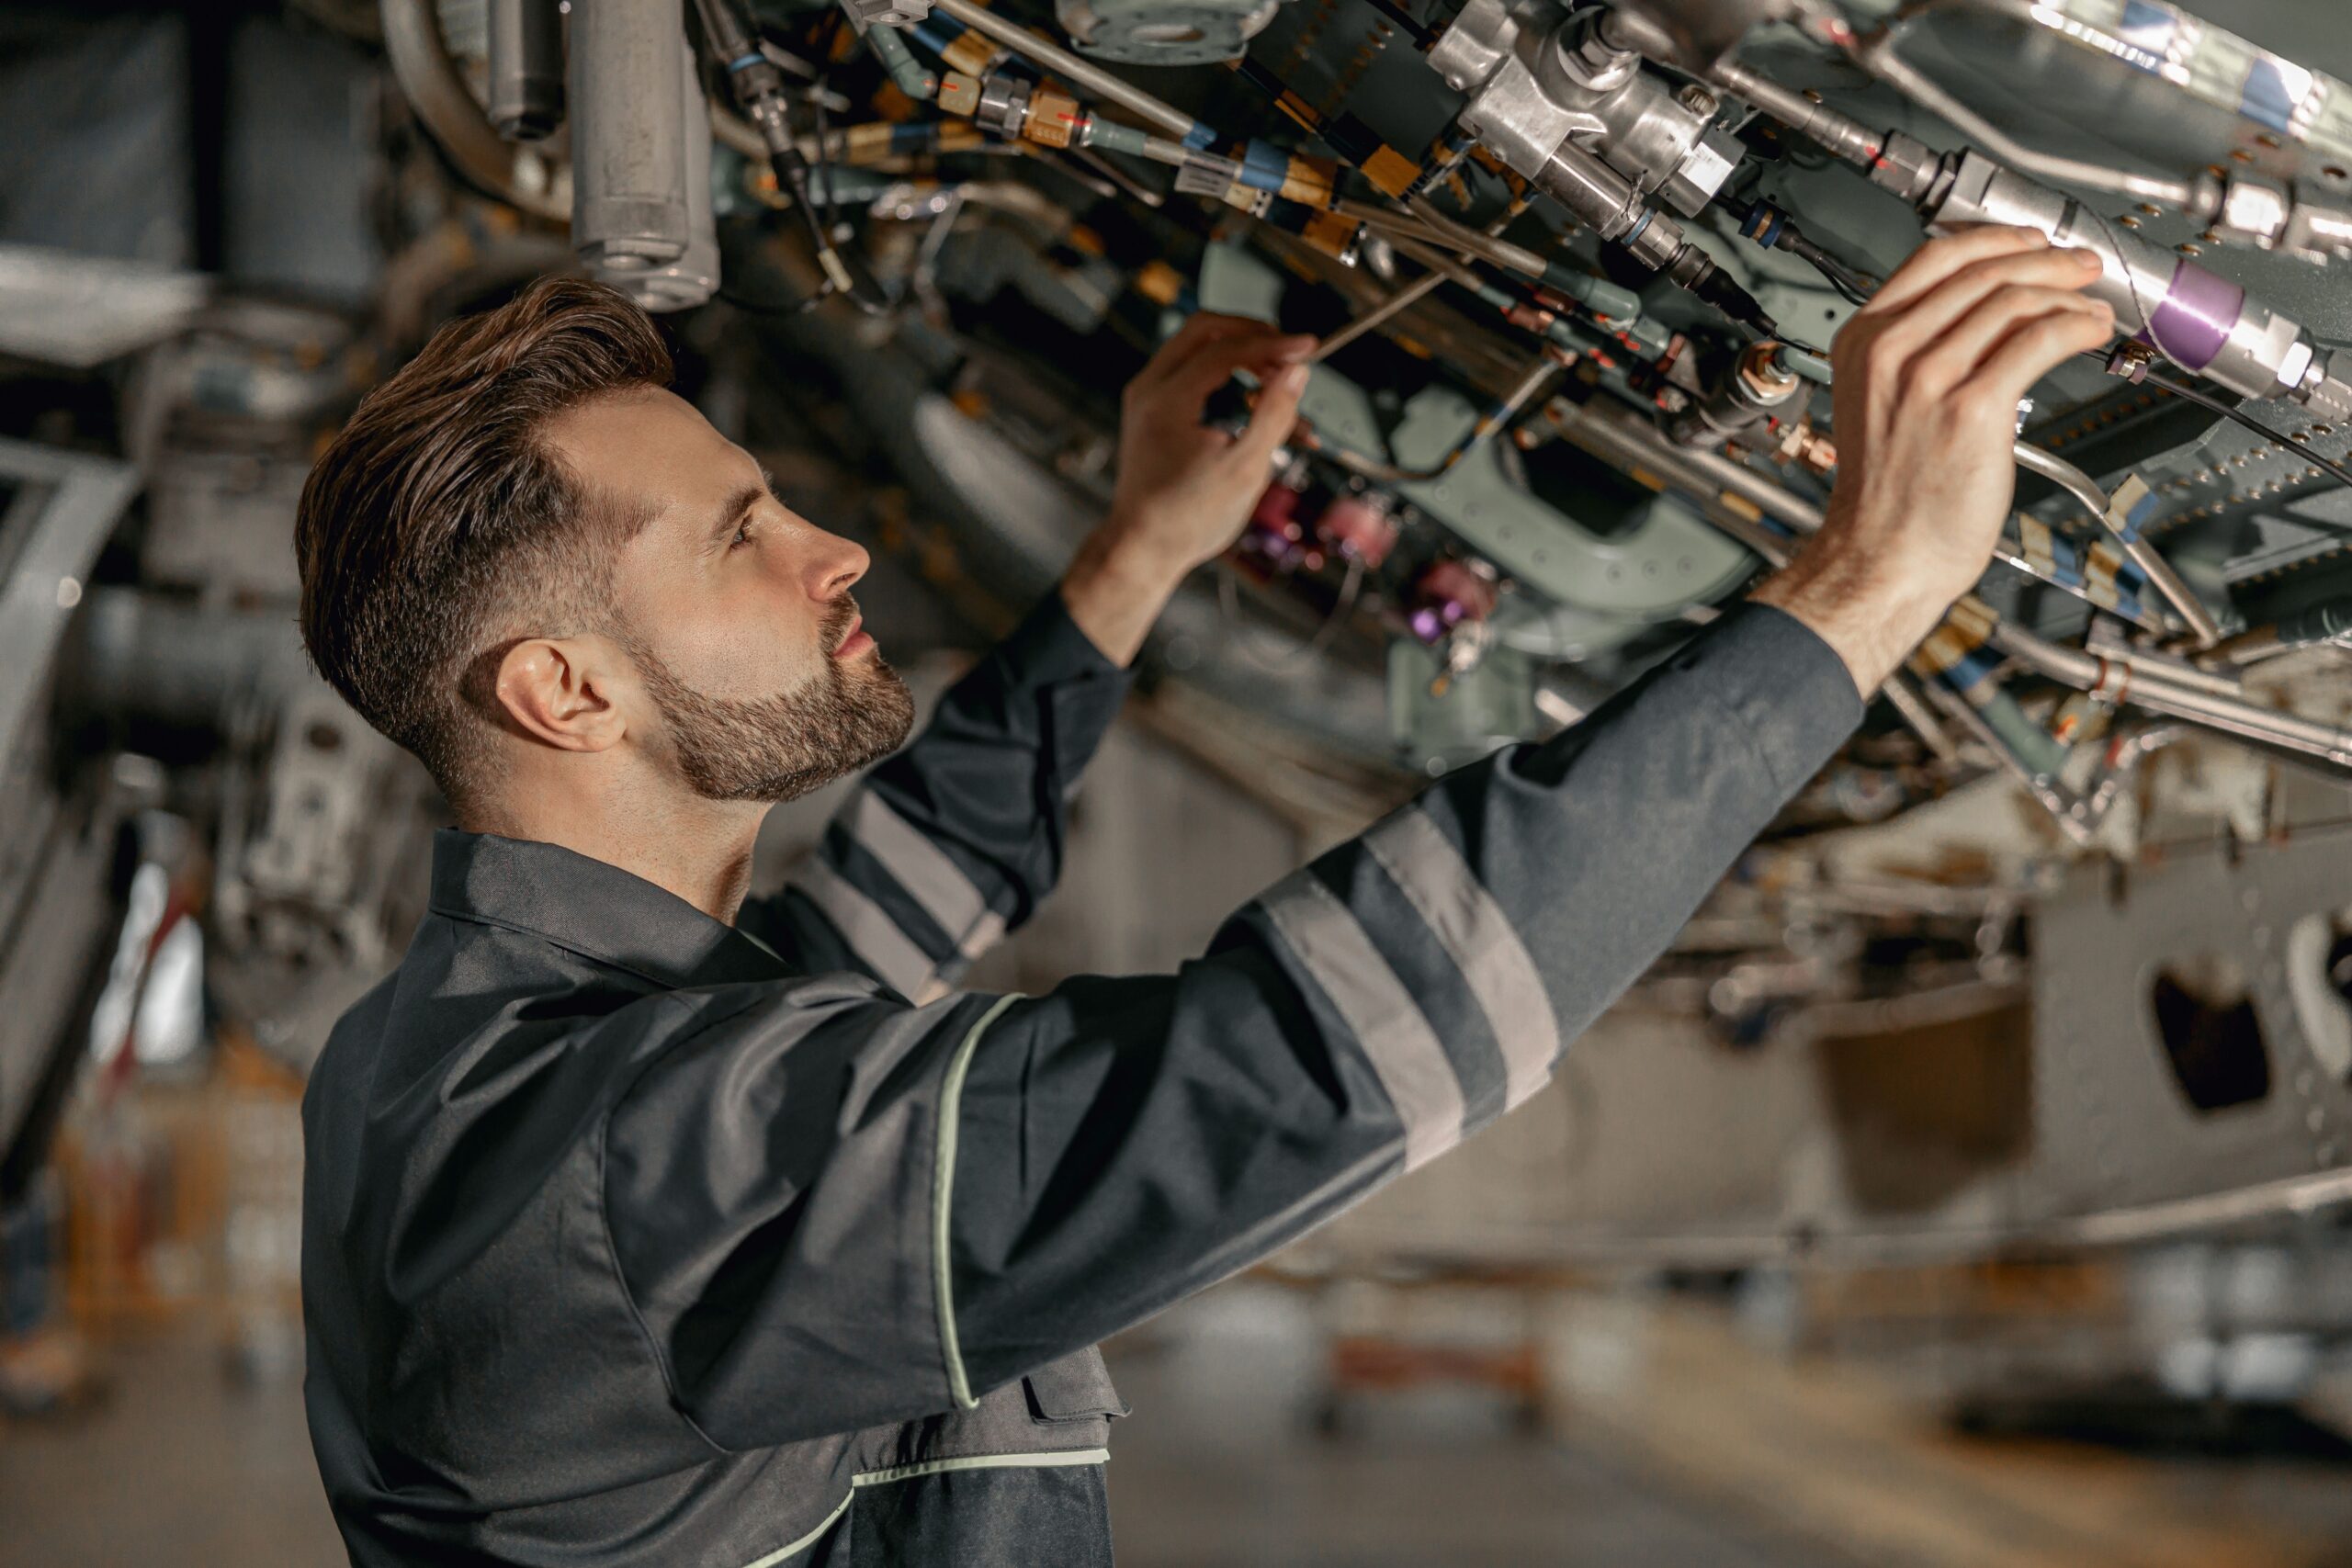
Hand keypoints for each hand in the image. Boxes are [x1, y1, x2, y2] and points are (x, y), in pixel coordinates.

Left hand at [1061, 313, 1314, 663]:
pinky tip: (1262, 411)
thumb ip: (1274, 415)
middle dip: (1254, 336)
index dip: (1273, 344)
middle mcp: (1149, 388)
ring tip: (1282, 392)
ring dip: (1244, 359)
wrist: (1142, 548)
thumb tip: (1297, 371)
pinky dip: (1229, 381)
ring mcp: (1147, 396)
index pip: (1226, 348)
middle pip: (1207, 329)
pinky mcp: (1154, 408)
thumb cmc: (1188, 518)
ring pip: (1200, 348)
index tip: (1310, 347)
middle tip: (1291, 355)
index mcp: (1166, 400)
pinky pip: (1194, 375)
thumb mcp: (1245, 469)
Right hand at [1753, 226, 2115, 693]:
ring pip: (2014, 301)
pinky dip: (2075, 326)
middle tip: (2079, 265)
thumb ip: (1913, 353)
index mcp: (1863, 342)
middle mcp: (1892, 352)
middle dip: (2045, 260)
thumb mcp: (1877, 402)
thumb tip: (1982, 313)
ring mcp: (1929, 378)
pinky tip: (2090, 331)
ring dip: (2067, 293)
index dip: (1993, 239)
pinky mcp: (1972, 407)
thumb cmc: (1886, 496)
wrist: (1882, 556)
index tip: (2029, 242)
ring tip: (2092, 304)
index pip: (1934, 259)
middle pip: (1982, 273)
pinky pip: (2038, 341)